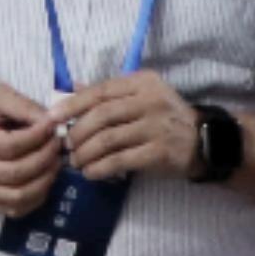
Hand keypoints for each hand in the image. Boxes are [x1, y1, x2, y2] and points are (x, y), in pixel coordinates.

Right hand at [0, 83, 64, 216]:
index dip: (38, 137)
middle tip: (57, 143)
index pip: (10, 146)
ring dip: (44, 181)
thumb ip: (23, 106)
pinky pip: (14, 209)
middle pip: (15, 173)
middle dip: (44, 158)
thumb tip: (51, 121)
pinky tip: (44, 179)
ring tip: (54, 162)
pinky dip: (36, 198)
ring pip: (17, 197)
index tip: (53, 125)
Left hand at [54, 73, 202, 185]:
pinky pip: (119, 161)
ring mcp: (156, 127)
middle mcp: (150, 101)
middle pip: (101, 116)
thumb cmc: (165, 117)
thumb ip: (109, 93)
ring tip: (76, 162)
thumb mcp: (141, 95)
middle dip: (77, 133)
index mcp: (142, 82)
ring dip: (85, 153)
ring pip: (107, 140)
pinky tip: (91, 173)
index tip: (52, 118)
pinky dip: (100, 168)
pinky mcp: (159, 152)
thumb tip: (70, 87)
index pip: (100, 91)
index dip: (72, 104)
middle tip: (66, 147)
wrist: (203, 141)